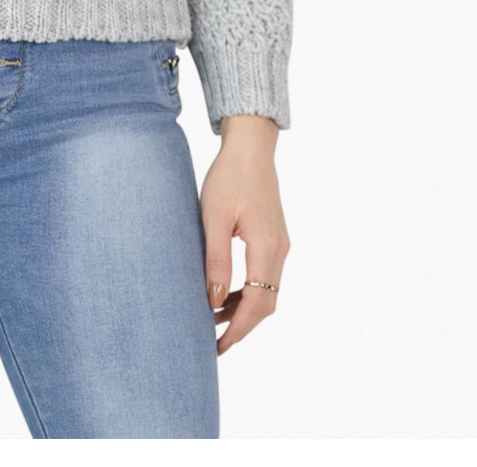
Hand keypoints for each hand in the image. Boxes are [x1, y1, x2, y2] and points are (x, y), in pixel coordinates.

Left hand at [200, 116, 290, 354]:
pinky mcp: (274, 237)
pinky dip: (248, 291)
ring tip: (214, 320)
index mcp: (267, 246)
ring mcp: (280, 244)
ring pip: (267, 290)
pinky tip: (226, 293)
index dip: (238, 329)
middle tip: (215, 343)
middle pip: (266, 302)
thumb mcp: (214, 217)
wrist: (250, 148)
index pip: (257, 303)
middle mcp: (280, 250)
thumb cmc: (229, 177)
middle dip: (242, 326)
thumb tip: (214, 300)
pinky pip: (265, 275)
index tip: (218, 347)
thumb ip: (216, 259)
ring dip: (244, 309)